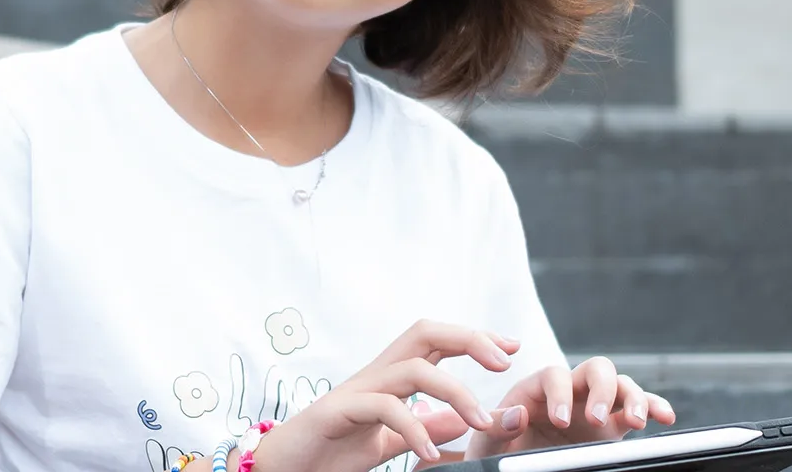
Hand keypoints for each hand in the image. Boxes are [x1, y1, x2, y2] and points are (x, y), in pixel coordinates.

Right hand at [247, 320, 521, 470]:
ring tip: (480, 422)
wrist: (280, 468)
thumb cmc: (328, 452)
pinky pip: (384, 408)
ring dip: (454, 392)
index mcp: (389, 378)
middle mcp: (374, 375)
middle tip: (502, 364)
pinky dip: (415, 430)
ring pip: (412, 369)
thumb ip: (423, 428)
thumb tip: (461, 422)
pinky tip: (430, 456)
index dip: (474, 339)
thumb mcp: (386, 442)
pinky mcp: (338, 412)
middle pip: (425, 333)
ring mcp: (356, 391)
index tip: (511, 349)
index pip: (436, 342)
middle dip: (469, 339)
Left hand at [464, 356, 676, 458]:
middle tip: (597, 419)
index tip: (560, 422)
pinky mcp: (612, 426)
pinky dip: (653, 407)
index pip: (554, 376)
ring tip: (636, 422)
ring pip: (621, 385)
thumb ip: (496, 426)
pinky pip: (637, 409)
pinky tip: (664, 417)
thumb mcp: (487, 443)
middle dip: (602, 390)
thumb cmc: (498, 450)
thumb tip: (518, 414)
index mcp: (536, 389)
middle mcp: (569, 391)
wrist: (514, 465)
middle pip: (595, 369)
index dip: (560, 394)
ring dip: (633, 397)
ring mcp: (593, 406)